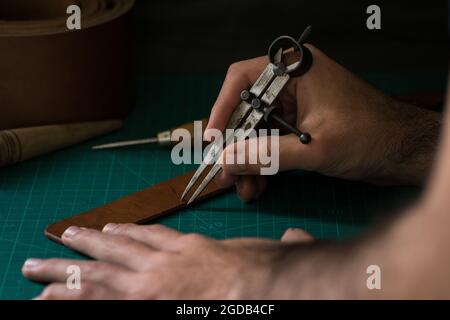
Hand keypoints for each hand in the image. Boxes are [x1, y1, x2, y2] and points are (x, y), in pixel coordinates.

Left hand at [22, 224, 313, 299]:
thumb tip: (297, 237)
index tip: (113, 229)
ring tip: (40, 266)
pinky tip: (49, 298)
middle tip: (66, 235)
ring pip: (98, 271)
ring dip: (67, 268)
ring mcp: (149, 285)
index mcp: (192, 249)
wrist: (259, 285)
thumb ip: (282, 243)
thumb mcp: (272, 252)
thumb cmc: (265, 271)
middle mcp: (164, 262)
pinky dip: (73, 297)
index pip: (154, 237)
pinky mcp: (143, 303)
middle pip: (117, 249)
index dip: (131, 233)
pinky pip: (99, 299)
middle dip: (88, 244)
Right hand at [207, 45, 440, 200]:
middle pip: (247, 110)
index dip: (222, 108)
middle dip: (235, 145)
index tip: (213, 138)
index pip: (243, 79)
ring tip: (244, 189)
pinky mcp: (299, 126)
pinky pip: (270, 141)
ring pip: (256, 130)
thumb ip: (266, 155)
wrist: (404, 153)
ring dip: (248, 160)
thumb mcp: (315, 148)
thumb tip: (227, 161)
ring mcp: (295, 105)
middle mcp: (291, 83)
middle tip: (226, 174)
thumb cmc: (369, 138)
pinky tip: (258, 184)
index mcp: (296, 70)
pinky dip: (263, 162)